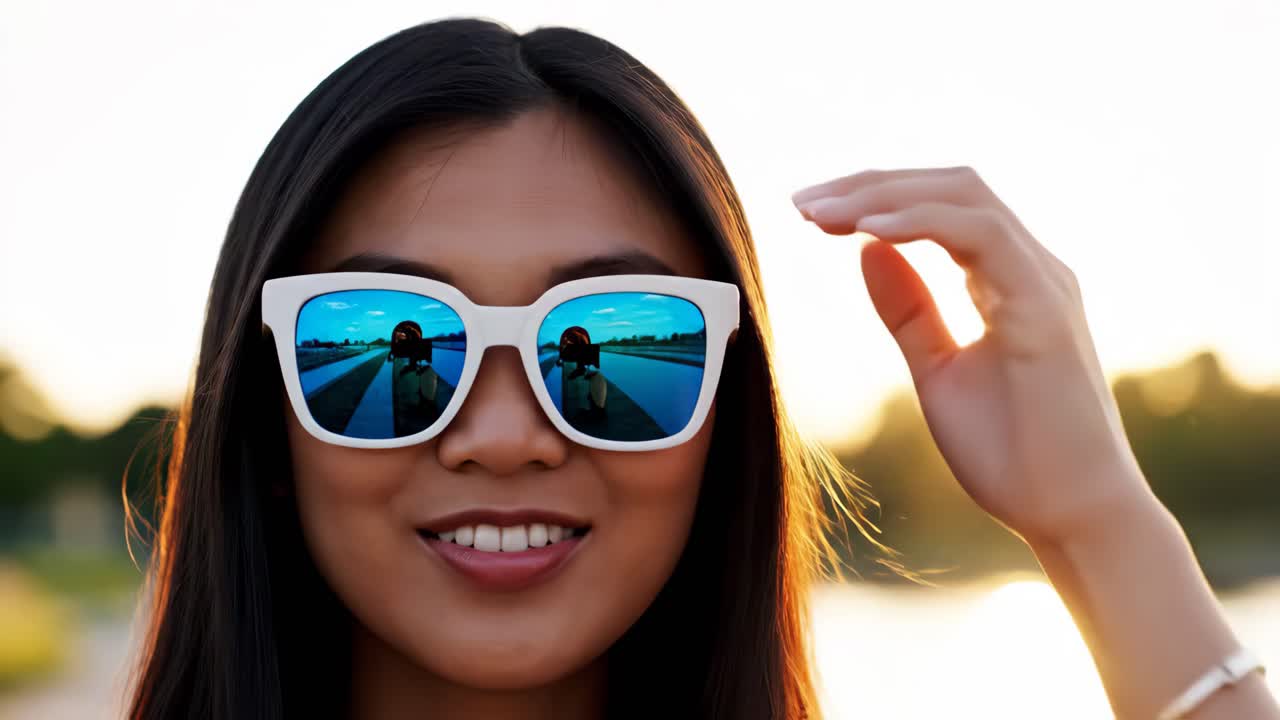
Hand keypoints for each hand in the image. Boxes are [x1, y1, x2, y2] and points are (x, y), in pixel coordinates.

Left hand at [792, 166, 1157, 545]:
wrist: (1072, 519)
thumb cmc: (1014, 454)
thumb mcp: (939, 372)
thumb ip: (910, 311)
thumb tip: (866, 251)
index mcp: (1012, 280)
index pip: (944, 206)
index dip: (876, 197)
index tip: (812, 212)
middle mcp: (1035, 268)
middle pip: (951, 186)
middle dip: (871, 183)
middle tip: (802, 202)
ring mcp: (1044, 283)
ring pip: (965, 196)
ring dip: (885, 195)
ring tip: (821, 213)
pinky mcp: (1044, 310)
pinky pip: (982, 237)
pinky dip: (921, 223)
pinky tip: (867, 233)